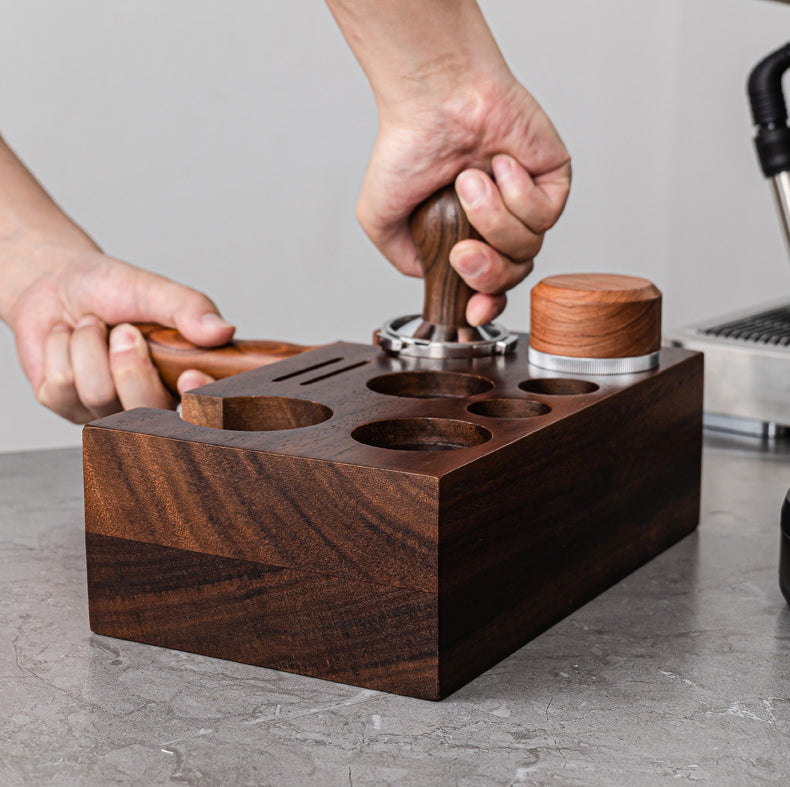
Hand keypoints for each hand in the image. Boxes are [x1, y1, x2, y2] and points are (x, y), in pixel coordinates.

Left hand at [6, 248, 224, 422]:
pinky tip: (67, 338)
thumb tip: (221, 330)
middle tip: (124, 332)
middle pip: (146, 411)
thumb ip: (188, 308)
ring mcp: (107, 410)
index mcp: (181, 380)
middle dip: (129, 366)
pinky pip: (61, 387)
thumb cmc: (112, 289)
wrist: (57, 283)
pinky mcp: (66, 407)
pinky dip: (61, 348)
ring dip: (89, 345)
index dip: (200, 404)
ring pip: (98, 395)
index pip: (203, 413)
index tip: (190, 376)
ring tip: (92, 326)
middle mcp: (148, 404)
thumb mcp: (154, 290)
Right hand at [357, 76, 570, 325]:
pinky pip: (544, 214)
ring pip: (527, 245)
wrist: (434, 99)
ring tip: (468, 181)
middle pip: (511, 275)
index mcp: (465, 237)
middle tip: (463, 251)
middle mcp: (497, 224)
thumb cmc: (407, 145)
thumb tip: (426, 275)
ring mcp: (527, 203)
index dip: (483, 306)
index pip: (486, 287)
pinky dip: (516, 192)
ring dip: (492, 218)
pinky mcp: (551, 180)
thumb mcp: (381, 216)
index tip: (472, 311)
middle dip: (487, 272)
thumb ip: (400, 256)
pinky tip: (497, 164)